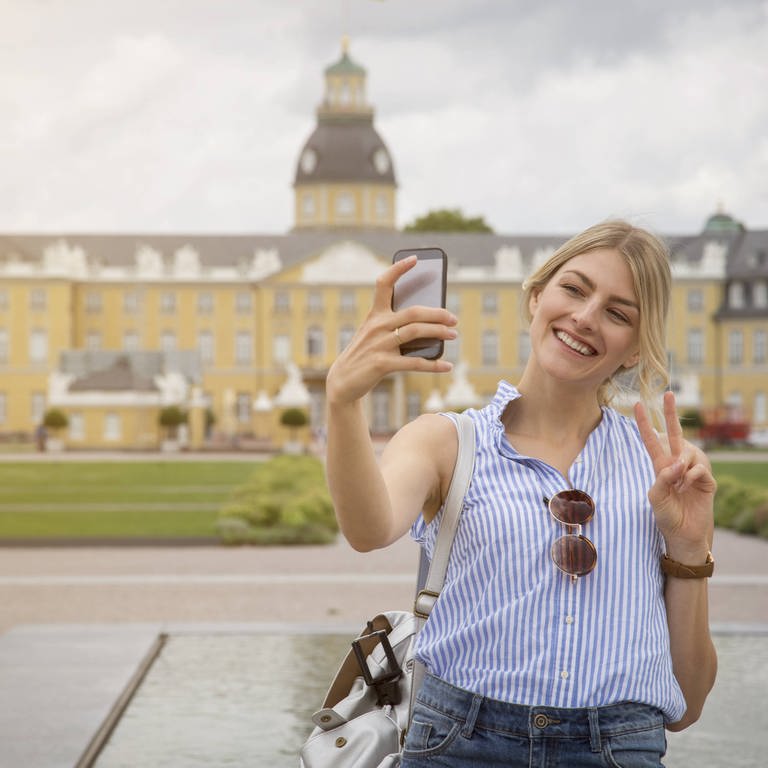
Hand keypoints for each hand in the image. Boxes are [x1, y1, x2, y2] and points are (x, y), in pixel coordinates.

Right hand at [325, 256, 457, 405]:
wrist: (342, 382)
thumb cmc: (365, 355)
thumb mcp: (375, 336)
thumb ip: (396, 328)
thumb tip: (431, 329)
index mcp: (375, 315)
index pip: (384, 284)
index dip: (399, 269)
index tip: (415, 259)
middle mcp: (377, 326)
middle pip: (413, 312)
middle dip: (437, 313)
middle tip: (454, 318)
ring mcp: (379, 344)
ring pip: (416, 332)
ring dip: (439, 332)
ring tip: (453, 334)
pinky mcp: (382, 363)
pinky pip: (414, 362)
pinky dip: (433, 365)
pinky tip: (447, 365)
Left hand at [634, 391, 715, 560]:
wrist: (684, 534)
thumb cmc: (667, 516)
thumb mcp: (656, 498)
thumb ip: (662, 479)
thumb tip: (676, 463)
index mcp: (659, 466)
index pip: (651, 440)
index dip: (643, 423)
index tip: (636, 405)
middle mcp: (675, 464)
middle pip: (674, 434)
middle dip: (670, 413)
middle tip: (668, 393)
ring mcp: (692, 470)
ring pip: (687, 451)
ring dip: (681, 466)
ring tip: (680, 483)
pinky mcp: (706, 479)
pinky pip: (698, 467)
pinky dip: (692, 476)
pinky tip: (689, 486)